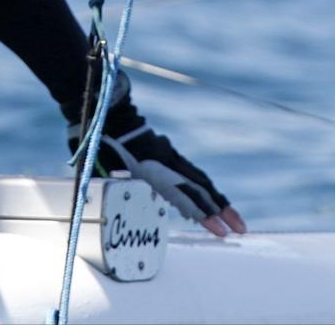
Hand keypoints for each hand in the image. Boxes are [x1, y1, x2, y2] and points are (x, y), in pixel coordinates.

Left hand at [68, 73, 247, 237]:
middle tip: (240, 230)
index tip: (221, 232)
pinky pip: (190, 172)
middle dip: (222, 210)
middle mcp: (165, 158)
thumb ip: (102, 186)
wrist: (103, 103)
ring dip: (217, 200)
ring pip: (199, 179)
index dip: (204, 214)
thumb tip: (104, 208)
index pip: (184, 193)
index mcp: (149, 164)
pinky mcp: (166, 150)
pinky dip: (202, 189)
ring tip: (234, 220)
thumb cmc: (94, 134)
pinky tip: (206, 202)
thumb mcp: (93, 162)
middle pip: (200, 187)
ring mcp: (168, 153)